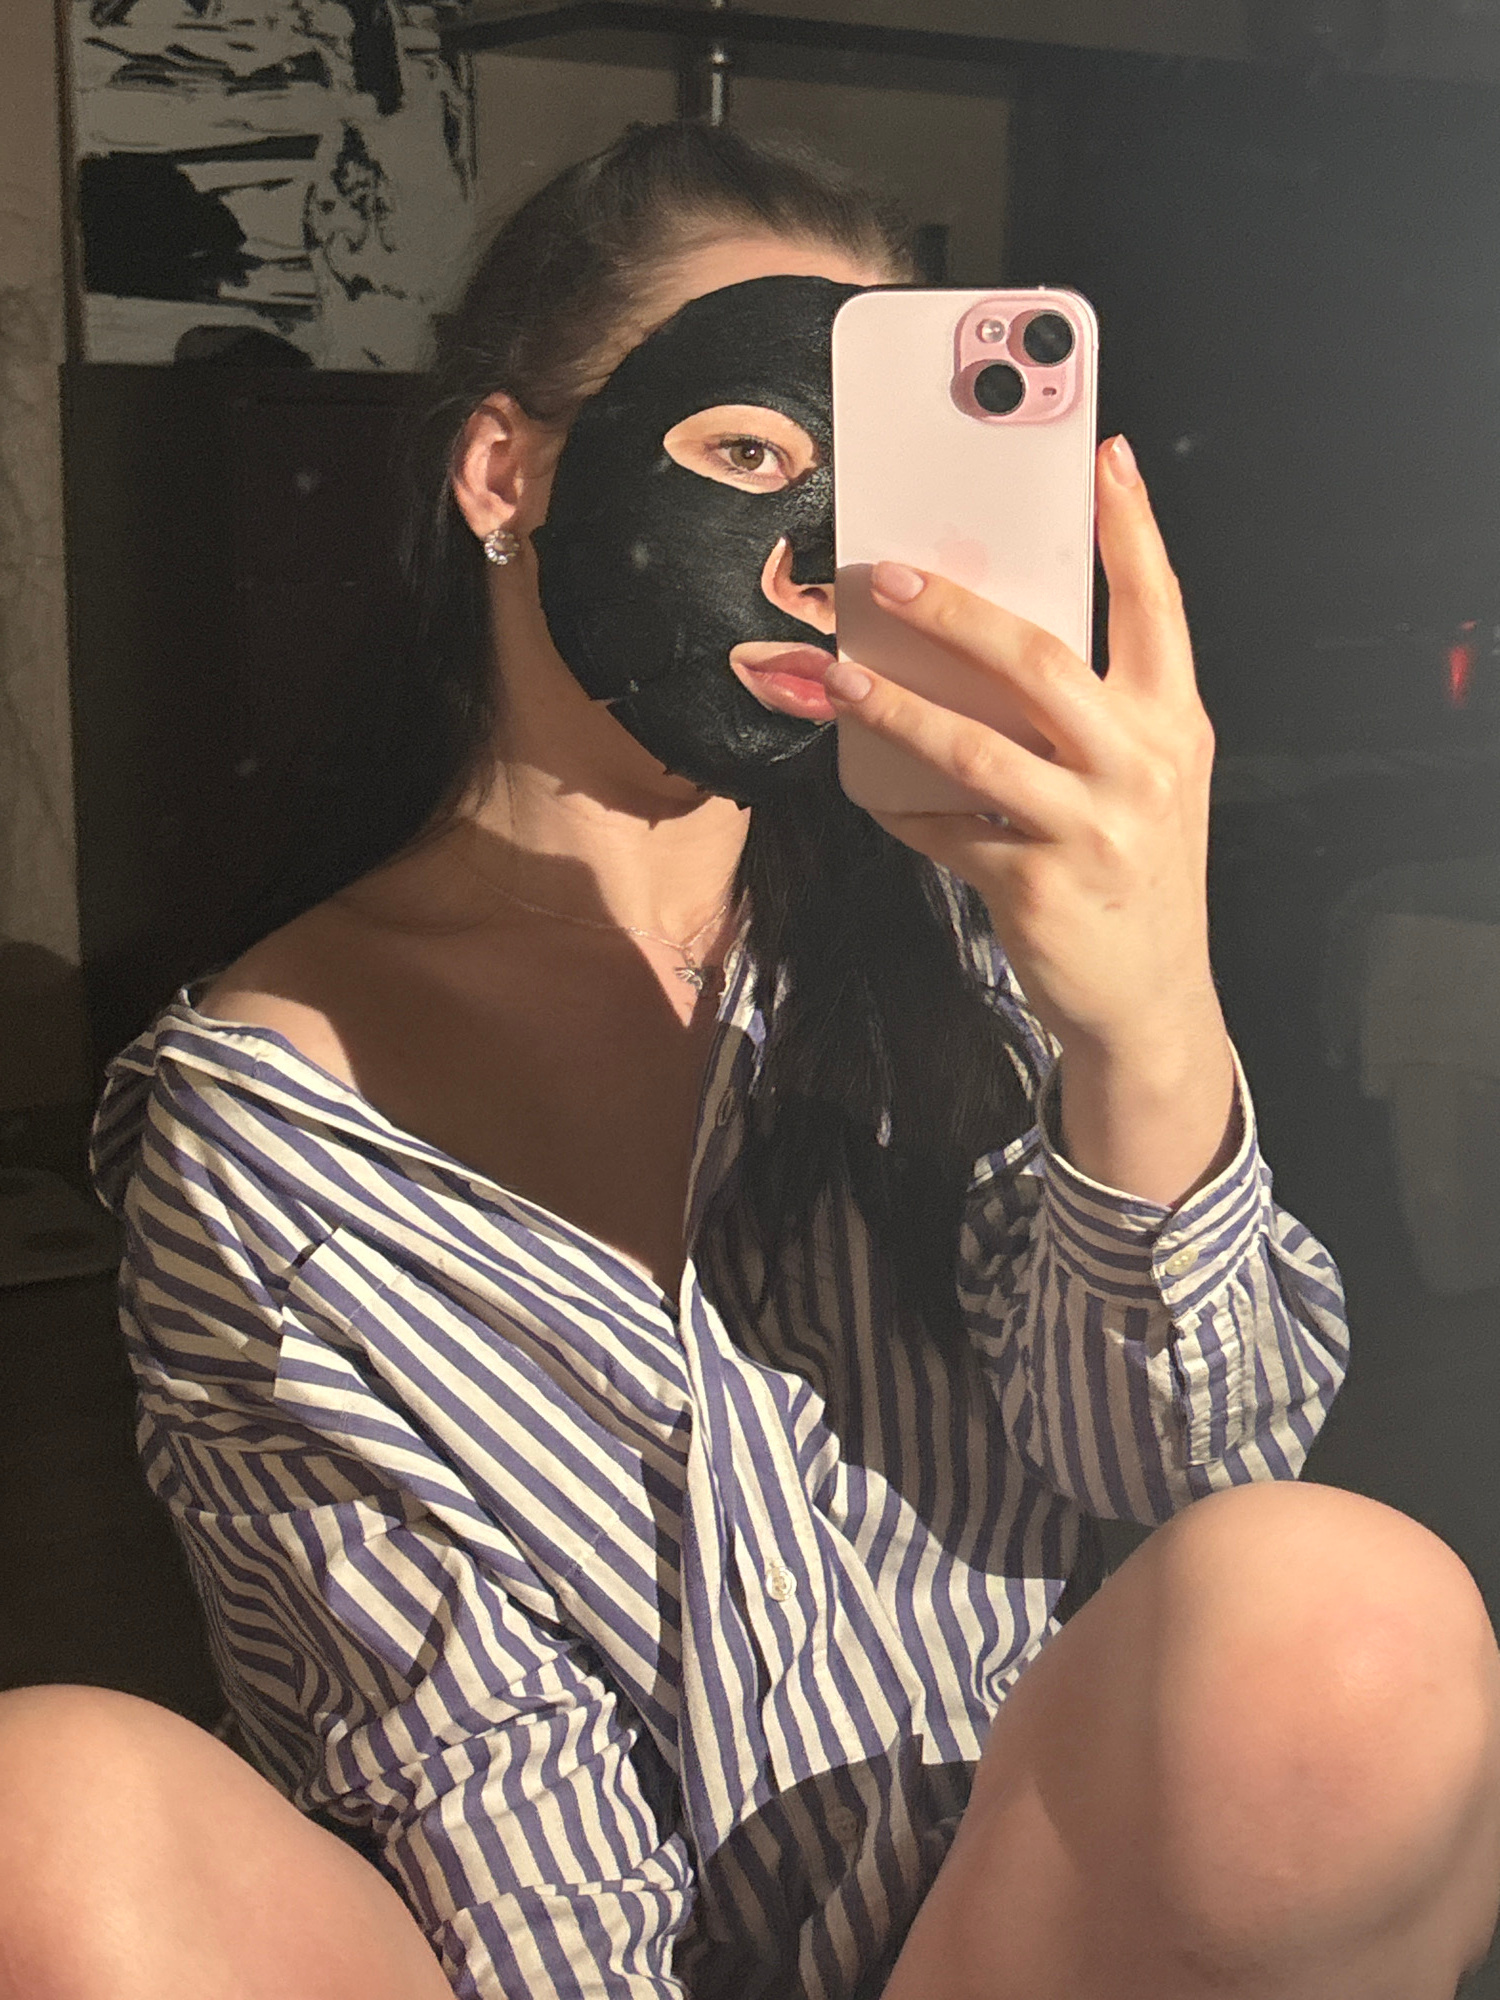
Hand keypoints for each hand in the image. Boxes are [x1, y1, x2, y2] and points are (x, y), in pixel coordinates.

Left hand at [823, 435, 1236, 1206]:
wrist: (1150, 1002)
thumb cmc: (1134, 875)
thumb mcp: (1145, 784)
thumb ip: (1093, 718)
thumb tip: (986, 649)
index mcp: (1173, 723)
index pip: (1157, 607)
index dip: (1132, 529)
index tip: (1105, 457)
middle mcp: (1142, 765)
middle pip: (1040, 660)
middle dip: (959, 610)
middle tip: (895, 577)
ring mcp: (1090, 827)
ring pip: (973, 745)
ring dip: (894, 706)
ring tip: (840, 677)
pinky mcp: (1035, 884)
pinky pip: (943, 829)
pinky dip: (899, 806)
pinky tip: (867, 787)